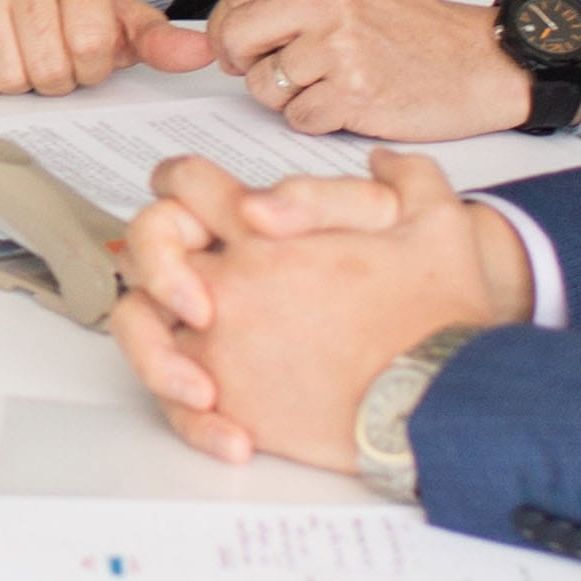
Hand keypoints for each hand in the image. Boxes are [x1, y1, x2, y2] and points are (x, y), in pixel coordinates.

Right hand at [0, 0, 215, 93]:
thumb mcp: (122, 14)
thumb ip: (161, 40)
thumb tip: (203, 54)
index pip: (90, 45)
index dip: (94, 65)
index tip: (92, 52)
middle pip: (47, 69)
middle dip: (60, 77)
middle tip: (61, 57)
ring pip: (7, 77)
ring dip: (25, 80)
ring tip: (34, 54)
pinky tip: (5, 50)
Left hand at [107, 148, 530, 471]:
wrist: (439, 399)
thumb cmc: (437, 317)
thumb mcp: (438, 224)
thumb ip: (407, 178)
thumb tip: (383, 160)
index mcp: (265, 233)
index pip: (187, 182)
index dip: (181, 184)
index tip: (187, 201)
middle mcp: (229, 286)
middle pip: (147, 248)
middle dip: (158, 252)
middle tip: (186, 275)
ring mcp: (221, 347)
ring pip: (141, 326)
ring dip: (155, 330)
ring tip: (192, 348)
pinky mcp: (231, 404)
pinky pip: (176, 403)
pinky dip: (189, 410)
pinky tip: (224, 420)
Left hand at [200, 0, 530, 140]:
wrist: (483, 62)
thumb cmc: (420, 33)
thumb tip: (231, 32)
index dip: (226, 32)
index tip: (234, 50)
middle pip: (238, 37)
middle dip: (242, 65)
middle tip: (267, 77)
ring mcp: (341, 44)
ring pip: (264, 84)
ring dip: (287, 99)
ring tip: (328, 89)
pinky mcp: (353, 91)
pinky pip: (297, 117)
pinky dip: (315, 120)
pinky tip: (347, 106)